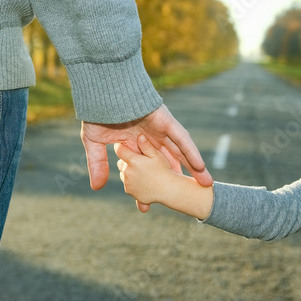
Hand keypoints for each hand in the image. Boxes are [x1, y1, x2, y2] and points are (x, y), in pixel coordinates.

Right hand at [81, 105, 212, 210]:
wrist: (104, 92)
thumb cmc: (97, 113)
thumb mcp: (95, 143)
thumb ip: (98, 164)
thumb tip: (97, 187)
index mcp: (135, 144)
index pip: (146, 170)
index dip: (147, 188)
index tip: (145, 208)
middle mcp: (151, 139)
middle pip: (168, 163)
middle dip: (177, 180)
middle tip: (186, 198)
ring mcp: (160, 130)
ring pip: (180, 152)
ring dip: (194, 167)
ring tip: (206, 185)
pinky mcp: (166, 122)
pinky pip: (182, 139)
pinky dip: (191, 152)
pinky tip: (200, 166)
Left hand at [115, 135, 174, 205]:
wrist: (168, 190)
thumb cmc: (164, 170)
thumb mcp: (157, 155)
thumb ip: (146, 146)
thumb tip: (140, 136)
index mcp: (133, 161)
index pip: (119, 150)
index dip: (120, 147)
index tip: (123, 146)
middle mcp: (127, 172)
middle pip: (120, 163)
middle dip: (127, 161)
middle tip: (139, 161)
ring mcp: (128, 183)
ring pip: (123, 174)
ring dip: (129, 172)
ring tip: (143, 172)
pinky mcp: (129, 191)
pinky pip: (127, 184)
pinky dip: (132, 182)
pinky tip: (143, 181)